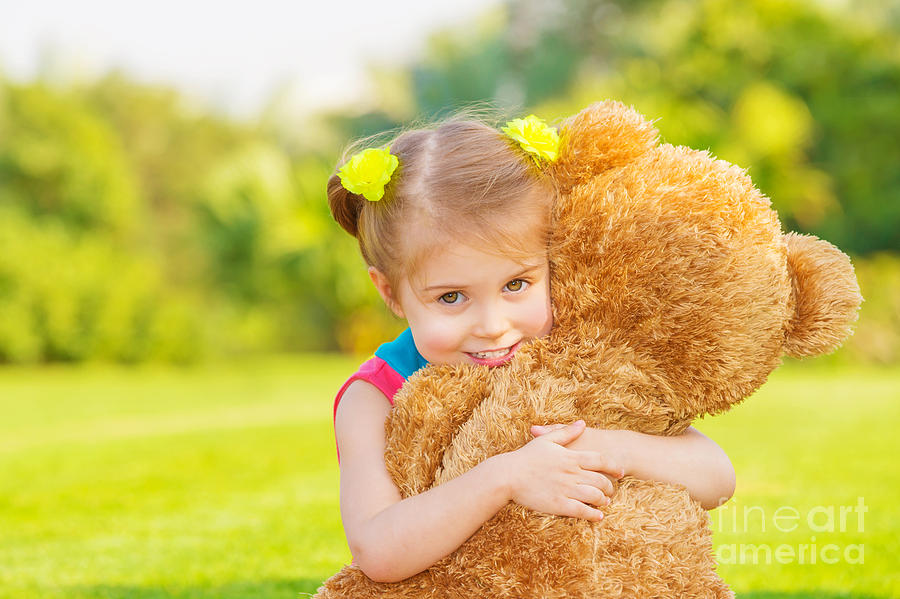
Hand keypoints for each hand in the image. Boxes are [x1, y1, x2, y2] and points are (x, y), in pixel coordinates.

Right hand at [503, 420, 621, 520]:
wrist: (507, 475)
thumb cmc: (526, 457)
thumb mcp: (547, 440)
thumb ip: (566, 431)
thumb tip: (582, 423)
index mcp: (571, 457)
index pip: (601, 460)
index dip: (614, 466)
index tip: (621, 472)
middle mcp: (572, 473)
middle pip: (602, 480)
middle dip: (610, 487)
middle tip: (611, 491)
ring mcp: (566, 490)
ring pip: (595, 497)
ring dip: (604, 501)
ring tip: (605, 502)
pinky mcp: (559, 505)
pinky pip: (583, 511)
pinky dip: (594, 514)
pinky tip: (597, 516)